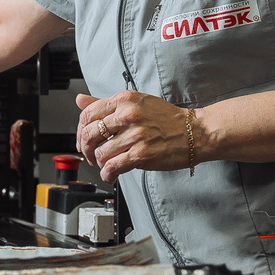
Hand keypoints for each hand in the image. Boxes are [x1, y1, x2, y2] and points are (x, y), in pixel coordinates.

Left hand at [76, 91, 216, 179]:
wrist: (195, 132)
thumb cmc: (167, 119)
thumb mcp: (136, 103)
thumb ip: (105, 103)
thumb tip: (80, 100)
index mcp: (125, 100)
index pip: (88, 113)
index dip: (80, 130)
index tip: (83, 139)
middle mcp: (128, 115)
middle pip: (89, 133)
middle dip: (85, 148)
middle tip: (91, 155)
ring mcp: (135, 135)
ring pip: (100, 153)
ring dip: (99, 163)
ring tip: (105, 165)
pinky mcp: (142, 154)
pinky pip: (113, 167)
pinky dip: (107, 174)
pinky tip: (110, 175)